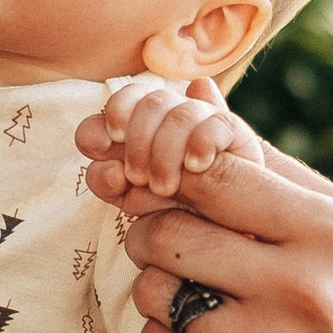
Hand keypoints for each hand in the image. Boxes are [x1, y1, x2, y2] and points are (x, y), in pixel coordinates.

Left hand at [76, 126, 332, 332]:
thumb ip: (263, 163)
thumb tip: (193, 89)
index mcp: (332, 236)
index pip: (211, 173)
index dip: (168, 173)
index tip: (161, 185)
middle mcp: (301, 296)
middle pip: (166, 232)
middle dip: (157, 236)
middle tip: (183, 254)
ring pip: (152, 293)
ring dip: (163, 296)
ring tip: (210, 312)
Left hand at [81, 77, 265, 202]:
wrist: (223, 236)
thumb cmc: (169, 216)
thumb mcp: (131, 199)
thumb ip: (108, 177)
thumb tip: (92, 142)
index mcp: (151, 123)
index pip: (131, 96)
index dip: (117, 111)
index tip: (110, 140)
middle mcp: (179, 116)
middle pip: (153, 101)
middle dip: (139, 141)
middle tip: (138, 179)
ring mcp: (210, 125)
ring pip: (182, 113)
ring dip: (165, 151)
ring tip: (163, 188)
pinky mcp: (240, 140)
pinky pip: (219, 123)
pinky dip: (201, 142)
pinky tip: (195, 166)